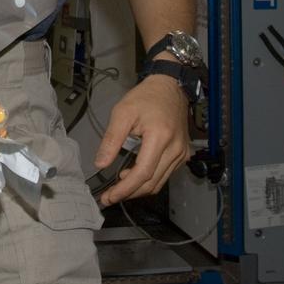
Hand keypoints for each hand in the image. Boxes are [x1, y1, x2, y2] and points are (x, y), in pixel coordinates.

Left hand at [93, 73, 191, 205]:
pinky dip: (149, 180)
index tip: (109, 196)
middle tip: (109, 196)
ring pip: (159, 182)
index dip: (125, 188)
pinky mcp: (183, 154)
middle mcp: (175, 149)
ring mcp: (181, 153)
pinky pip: (165, 174)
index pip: (142, 173)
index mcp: (160, 137)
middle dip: (129, 193)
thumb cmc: (146, 97)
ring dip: (138, 189)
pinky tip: (133, 176)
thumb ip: (111, 140)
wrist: (170, 87)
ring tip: (118, 188)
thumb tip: (100, 163)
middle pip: (151, 183)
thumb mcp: (122, 113)